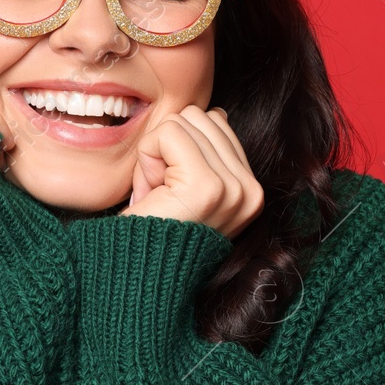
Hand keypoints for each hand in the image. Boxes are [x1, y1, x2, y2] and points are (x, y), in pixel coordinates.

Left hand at [125, 105, 262, 239]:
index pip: (217, 121)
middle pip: (200, 116)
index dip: (179, 147)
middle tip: (162, 191)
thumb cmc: (150, 227)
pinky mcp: (208, 187)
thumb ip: (204, 149)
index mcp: (250, 190)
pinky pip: (168, 134)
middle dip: (168, 147)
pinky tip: (153, 191)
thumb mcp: (187, 182)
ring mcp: (233, 189)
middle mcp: (250, 191)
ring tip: (159, 194)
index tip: (173, 189)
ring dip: (156, 154)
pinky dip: (148, 157)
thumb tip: (216, 112)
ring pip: (183, 121)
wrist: (133, 271)